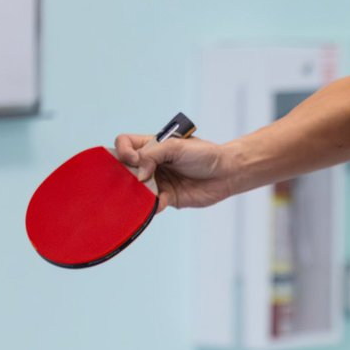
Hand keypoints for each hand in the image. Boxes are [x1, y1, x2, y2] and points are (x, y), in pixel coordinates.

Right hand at [113, 133, 233, 210]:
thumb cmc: (204, 154)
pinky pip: (152, 204)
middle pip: (125, 169)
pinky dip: (152, 205)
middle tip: (135, 179)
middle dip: (125, 175)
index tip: (133, 159)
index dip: (122, 151)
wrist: (226, 173)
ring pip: (136, 189)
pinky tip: (159, 203)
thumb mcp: (176, 146)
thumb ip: (153, 155)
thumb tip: (138, 175)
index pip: (124, 144)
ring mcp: (158, 181)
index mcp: (150, 146)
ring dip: (138, 192)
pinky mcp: (167, 197)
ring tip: (146, 192)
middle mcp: (150, 163)